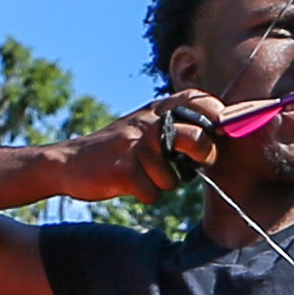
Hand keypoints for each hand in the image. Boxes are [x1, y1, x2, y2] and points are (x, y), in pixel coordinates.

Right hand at [59, 89, 222, 204]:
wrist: (68, 162)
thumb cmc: (118, 150)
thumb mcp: (145, 127)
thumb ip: (176, 126)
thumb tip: (219, 136)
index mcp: (156, 109)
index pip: (197, 100)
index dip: (218, 114)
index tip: (224, 129)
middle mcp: (148, 123)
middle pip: (197, 140)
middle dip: (203, 156)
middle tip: (195, 164)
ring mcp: (135, 145)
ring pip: (173, 178)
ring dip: (162, 183)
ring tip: (142, 175)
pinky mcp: (123, 169)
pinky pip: (153, 193)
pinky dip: (144, 195)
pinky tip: (128, 184)